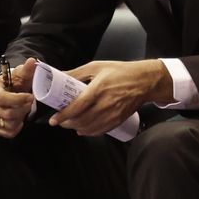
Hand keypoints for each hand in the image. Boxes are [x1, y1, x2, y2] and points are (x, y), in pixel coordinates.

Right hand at [0, 57, 35, 137]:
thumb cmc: (15, 84)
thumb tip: (32, 61)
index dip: (19, 100)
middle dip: (22, 110)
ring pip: (8, 124)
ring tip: (22, 110)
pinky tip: (19, 119)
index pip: (2, 99)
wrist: (9, 93)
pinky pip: (8, 133)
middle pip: (7, 114)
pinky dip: (17, 128)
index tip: (30, 97)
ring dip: (20, 118)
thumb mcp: (20, 76)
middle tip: (28, 104)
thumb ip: (26, 70)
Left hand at [50, 60, 164, 136]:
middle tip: (60, 121)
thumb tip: (60, 75)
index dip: (63, 116)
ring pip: (90, 128)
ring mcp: (113, 114)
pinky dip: (89, 132)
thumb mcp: (97, 66)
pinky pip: (100, 131)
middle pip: (81, 120)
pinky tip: (83, 129)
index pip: (77, 107)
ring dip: (77, 128)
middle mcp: (105, 104)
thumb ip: (77, 72)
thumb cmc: (121, 72)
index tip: (54, 119)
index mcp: (98, 89)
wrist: (145, 81)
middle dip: (67, 123)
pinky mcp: (118, 120)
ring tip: (70, 124)